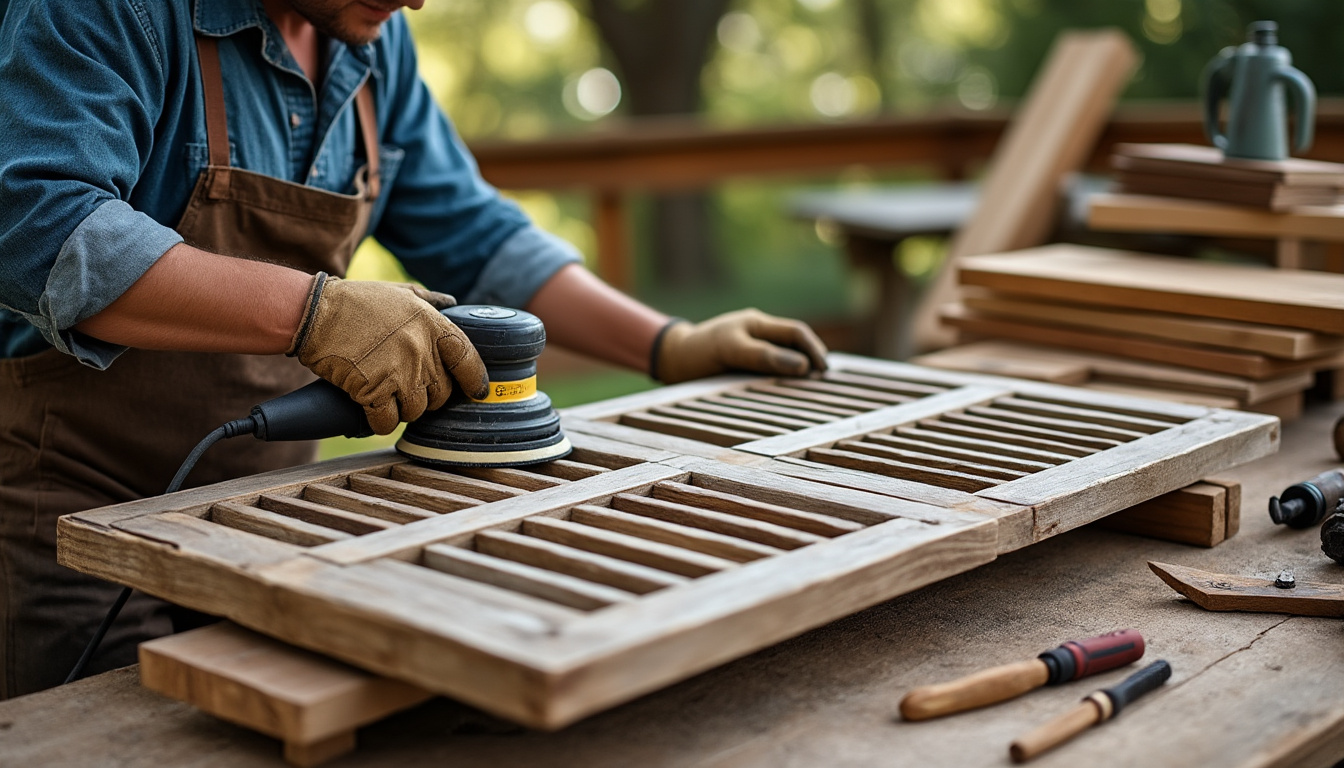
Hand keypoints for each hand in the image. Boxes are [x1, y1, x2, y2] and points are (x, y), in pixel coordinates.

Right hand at [288, 274, 488, 433]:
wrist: (316, 313)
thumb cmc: (357, 302)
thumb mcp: (400, 292)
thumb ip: (429, 300)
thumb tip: (451, 302)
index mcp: (433, 325)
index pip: (468, 360)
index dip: (474, 380)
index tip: (476, 391)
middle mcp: (422, 350)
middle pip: (442, 393)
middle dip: (429, 396)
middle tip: (410, 388)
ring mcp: (399, 372)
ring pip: (417, 410)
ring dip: (404, 409)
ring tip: (389, 395)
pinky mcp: (373, 390)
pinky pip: (388, 422)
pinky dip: (381, 422)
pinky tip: (373, 412)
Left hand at [653, 308, 828, 383]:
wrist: (670, 360)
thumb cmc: (697, 351)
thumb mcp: (730, 350)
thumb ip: (763, 355)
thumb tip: (802, 366)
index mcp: (757, 324)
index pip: (796, 332)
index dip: (814, 350)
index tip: (823, 371)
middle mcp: (758, 335)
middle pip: (795, 346)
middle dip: (812, 362)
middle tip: (825, 385)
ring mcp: (752, 352)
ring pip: (785, 362)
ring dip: (798, 375)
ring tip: (812, 394)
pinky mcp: (744, 369)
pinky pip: (770, 375)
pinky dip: (782, 384)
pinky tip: (788, 398)